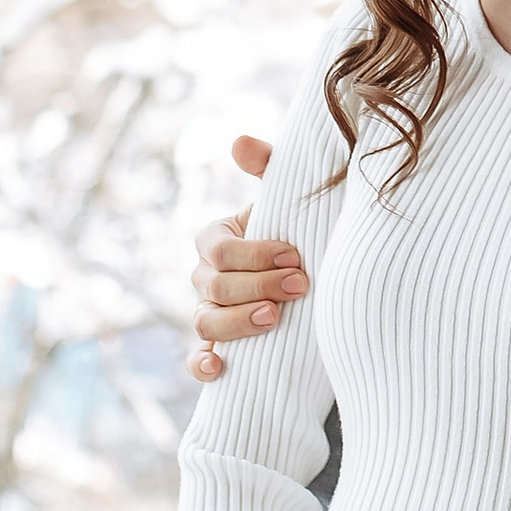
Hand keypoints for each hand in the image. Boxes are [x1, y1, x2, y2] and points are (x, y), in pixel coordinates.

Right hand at [186, 135, 305, 380]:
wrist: (314, 277)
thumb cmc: (296, 231)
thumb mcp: (285, 198)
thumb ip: (268, 167)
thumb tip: (239, 141)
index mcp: (214, 239)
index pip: (219, 249)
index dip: (254, 254)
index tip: (294, 255)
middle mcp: (204, 277)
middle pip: (215, 287)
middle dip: (258, 286)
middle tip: (301, 286)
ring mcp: (208, 312)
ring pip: (206, 322)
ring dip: (238, 322)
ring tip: (275, 319)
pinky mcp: (219, 345)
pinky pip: (196, 359)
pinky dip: (202, 365)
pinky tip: (220, 368)